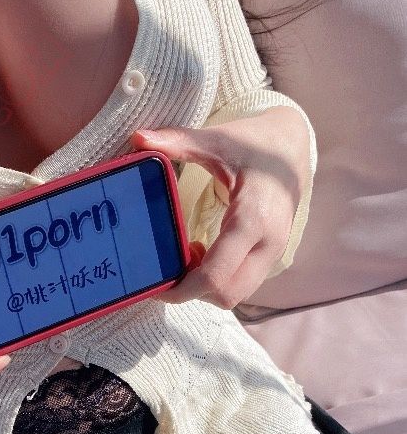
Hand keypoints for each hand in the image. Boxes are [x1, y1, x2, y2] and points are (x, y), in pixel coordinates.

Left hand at [130, 105, 310, 308]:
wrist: (294, 146)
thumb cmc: (254, 143)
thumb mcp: (217, 140)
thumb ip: (179, 142)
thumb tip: (138, 138)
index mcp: (253, 219)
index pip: (216, 275)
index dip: (183, 289)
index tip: (157, 284)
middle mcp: (268, 243)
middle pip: (226, 295)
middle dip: (194, 292)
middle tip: (171, 268)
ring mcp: (274, 253)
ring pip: (236, 295)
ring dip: (207, 288)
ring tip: (188, 257)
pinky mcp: (271, 256)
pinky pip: (242, 285)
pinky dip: (219, 282)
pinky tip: (203, 255)